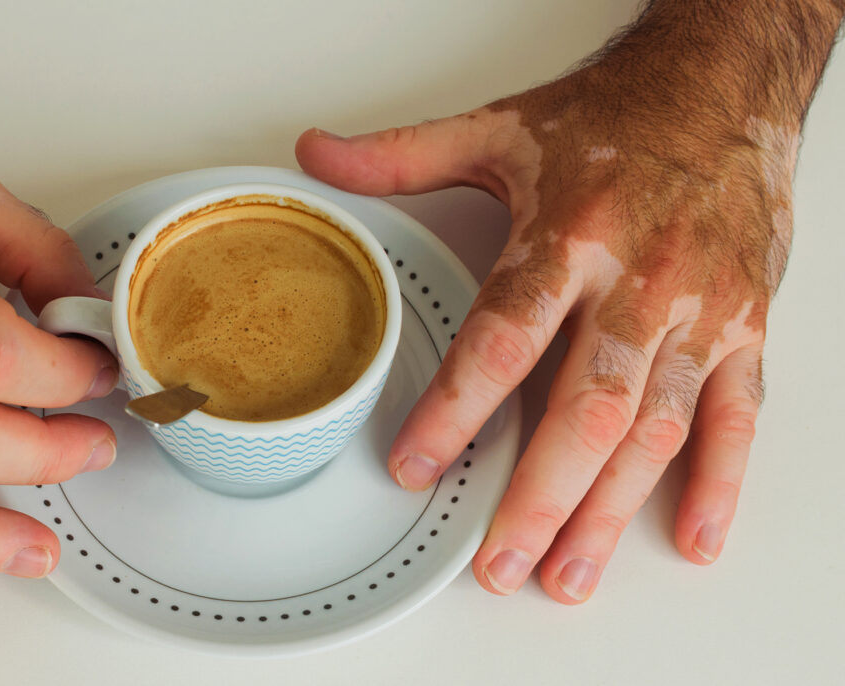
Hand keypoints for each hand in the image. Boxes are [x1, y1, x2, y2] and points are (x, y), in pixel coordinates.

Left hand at [294, 17, 806, 601]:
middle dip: (540, 495)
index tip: (415, 465)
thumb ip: (404, 156)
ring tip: (567, 574)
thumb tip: (317, 155)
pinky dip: (718, 481)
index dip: (459, 407)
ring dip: (610, 509)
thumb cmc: (615, 117)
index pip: (505, 335)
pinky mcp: (745, 327)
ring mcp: (700, 311)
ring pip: (656, 427)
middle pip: (585, 405)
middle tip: (499, 563)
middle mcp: (639, 281)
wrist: (725, 85)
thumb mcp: (501, 130)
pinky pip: (736, 414)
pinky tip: (688, 536)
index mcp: (571, 234)